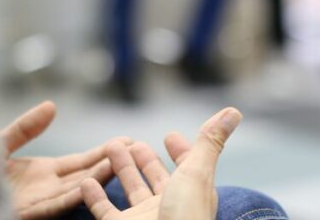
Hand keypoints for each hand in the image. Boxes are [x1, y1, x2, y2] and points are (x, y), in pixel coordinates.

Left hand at [0, 101, 128, 218]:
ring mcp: (38, 202)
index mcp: (43, 173)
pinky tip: (88, 187)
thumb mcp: (1, 144)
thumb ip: (26, 128)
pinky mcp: (27, 213)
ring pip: (75, 190)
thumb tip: (52, 105)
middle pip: (85, 175)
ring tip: (120, 164)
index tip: (126, 141)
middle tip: (138, 151)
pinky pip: (53, 206)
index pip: (80, 162)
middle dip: (110, 164)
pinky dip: (72, 196)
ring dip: (97, 179)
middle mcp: (46, 188)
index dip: (103, 152)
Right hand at [79, 108, 243, 219]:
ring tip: (110, 147)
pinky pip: (105, 211)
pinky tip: (86, 181)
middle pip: (155, 177)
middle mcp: (169, 206)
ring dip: (120, 169)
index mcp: (192, 193)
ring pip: (130, 190)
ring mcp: (144, 219)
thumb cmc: (185, 218)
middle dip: (144, 158)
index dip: (180, 151)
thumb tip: (233, 111)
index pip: (187, 166)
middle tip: (131, 141)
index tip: (169, 135)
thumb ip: (210, 142)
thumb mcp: (198, 173)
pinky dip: (95, 196)